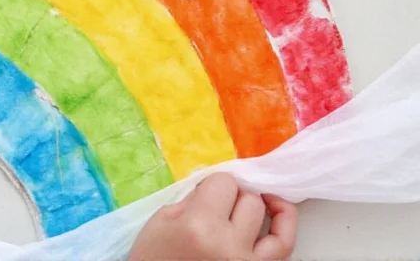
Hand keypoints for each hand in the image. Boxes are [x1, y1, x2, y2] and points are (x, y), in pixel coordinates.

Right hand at [129, 173, 297, 260]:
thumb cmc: (152, 258)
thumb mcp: (162, 220)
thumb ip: (193, 199)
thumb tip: (216, 185)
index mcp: (200, 227)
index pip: (225, 183)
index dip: (214, 185)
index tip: (204, 193)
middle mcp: (229, 245)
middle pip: (248, 198)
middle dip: (231, 195)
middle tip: (215, 205)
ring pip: (267, 215)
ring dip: (253, 206)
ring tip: (241, 205)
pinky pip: (284, 244)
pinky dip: (284, 222)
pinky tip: (273, 207)